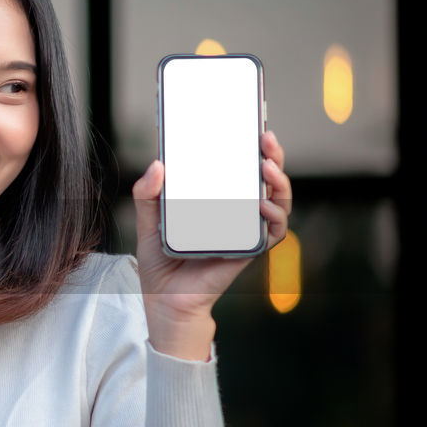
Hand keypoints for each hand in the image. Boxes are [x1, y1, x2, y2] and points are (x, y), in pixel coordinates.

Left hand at [132, 130, 292, 359]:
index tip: (251, 126)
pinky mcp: (247, 251)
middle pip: (264, 180)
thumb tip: (157, 164)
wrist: (164, 300)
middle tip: (265, 138)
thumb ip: (147, 194)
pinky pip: (272, 232)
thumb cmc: (160, 262)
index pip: (239, 169)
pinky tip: (261, 204)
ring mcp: (244, 231)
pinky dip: (273, 216)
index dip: (250, 147)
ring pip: (277, 201)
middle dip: (272, 155)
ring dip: (279, 182)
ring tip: (266, 166)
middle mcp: (236, 213)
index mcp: (216, 201)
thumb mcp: (149, 221)